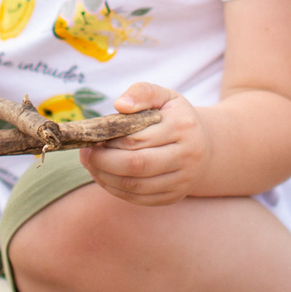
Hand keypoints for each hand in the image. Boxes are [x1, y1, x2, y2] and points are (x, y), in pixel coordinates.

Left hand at [80, 83, 203, 206]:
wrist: (206, 146)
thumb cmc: (175, 117)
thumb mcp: (164, 96)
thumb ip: (142, 92)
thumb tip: (120, 105)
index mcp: (182, 127)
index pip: (137, 137)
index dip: (109, 139)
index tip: (91, 136)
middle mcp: (187, 156)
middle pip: (136, 165)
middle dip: (103, 162)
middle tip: (84, 154)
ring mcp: (182, 180)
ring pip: (135, 185)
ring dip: (105, 178)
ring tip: (91, 165)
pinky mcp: (173, 197)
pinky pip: (139, 198)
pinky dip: (116, 190)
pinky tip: (104, 177)